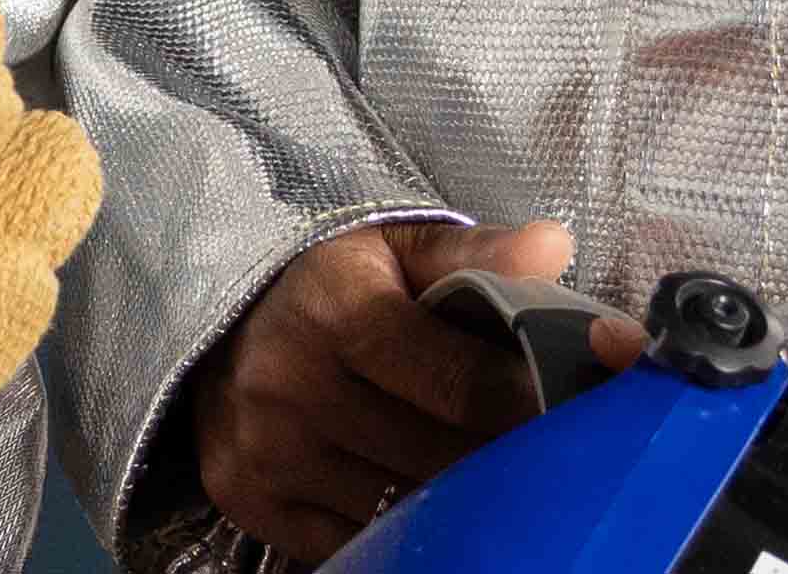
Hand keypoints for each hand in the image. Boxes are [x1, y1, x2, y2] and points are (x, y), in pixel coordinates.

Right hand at [185, 217, 605, 565]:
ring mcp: (266, 452)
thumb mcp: (395, 249)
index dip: (529, 403)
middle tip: (544, 449)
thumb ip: (476, 254)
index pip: (462, 386)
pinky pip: (357, 539)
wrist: (216, 324)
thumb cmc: (325, 284)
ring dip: (457, 496)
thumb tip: (553, 247)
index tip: (571, 408)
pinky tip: (424, 497)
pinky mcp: (250, 501)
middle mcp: (290, 386)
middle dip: (503, 456)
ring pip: (404, 507)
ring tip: (489, 473)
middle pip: (441, 456)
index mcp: (334, 311)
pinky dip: (401, 525)